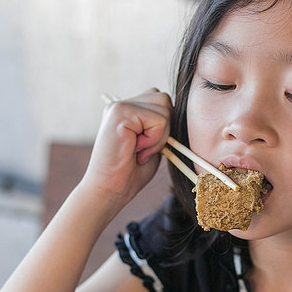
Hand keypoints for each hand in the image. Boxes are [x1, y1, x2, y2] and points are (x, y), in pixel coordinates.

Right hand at [81, 88, 171, 203]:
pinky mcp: (120, 112)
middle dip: (164, 128)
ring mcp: (119, 106)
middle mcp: (121, 104)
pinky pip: (159, 120)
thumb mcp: (153, 144)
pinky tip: (135, 149)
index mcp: (127, 110)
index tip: (145, 147)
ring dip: (159, 136)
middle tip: (143, 149)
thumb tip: (182, 114)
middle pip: (164, 100)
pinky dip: (154, 140)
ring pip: (164, 110)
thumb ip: (161, 126)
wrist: (109, 190)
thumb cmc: (130, 173)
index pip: (160, 101)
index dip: (162, 125)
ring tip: (139, 150)